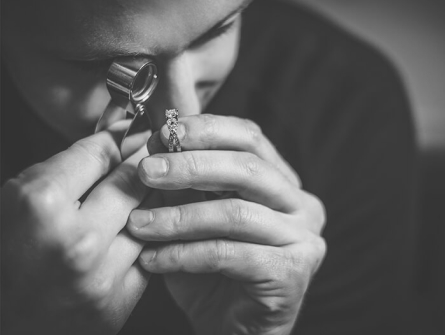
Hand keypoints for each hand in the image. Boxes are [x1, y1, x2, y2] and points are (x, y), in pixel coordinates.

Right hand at [1, 122, 150, 333]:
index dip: (117, 138)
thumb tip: (114, 137)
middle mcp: (77, 239)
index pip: (98, 153)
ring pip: (149, 214)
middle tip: (151, 149)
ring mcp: (102, 273)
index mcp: (41, 206)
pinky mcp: (120, 299)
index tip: (131, 131)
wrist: (10, 321)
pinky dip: (149, 232)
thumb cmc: (8, 256)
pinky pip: (149, 249)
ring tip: (149, 185)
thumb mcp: (19, 199)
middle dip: (142, 160)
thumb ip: (66, 166)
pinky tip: (147, 222)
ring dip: (150, 196)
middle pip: (131, 180)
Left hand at [127, 115, 326, 334]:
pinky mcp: (293, 272)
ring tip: (138, 223)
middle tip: (147, 170)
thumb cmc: (211, 269)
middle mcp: (301, 204)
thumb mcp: (193, 216)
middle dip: (191, 166)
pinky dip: (185, 255)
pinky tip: (152, 260)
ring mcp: (303, 237)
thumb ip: (183, 182)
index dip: (206, 130)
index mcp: (282, 181)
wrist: (232, 328)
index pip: (250, 137)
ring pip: (235, 213)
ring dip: (179, 217)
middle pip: (248, 168)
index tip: (163, 135)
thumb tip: (157, 141)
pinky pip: (230, 254)